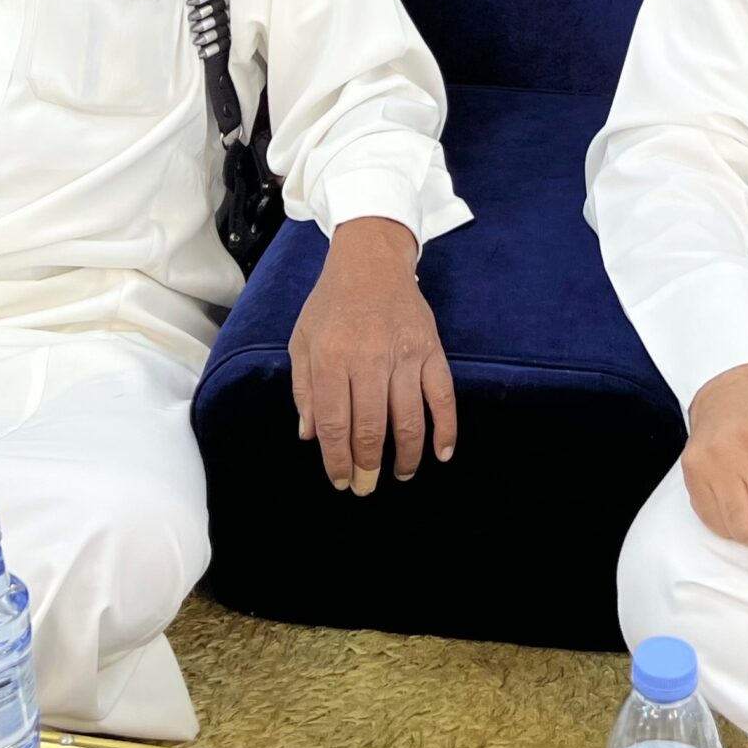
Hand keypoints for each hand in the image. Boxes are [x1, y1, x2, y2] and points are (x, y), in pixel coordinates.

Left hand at [288, 217, 456, 495]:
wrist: (372, 260)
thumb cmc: (331, 303)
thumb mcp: (302, 340)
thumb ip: (303, 388)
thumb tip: (310, 436)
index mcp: (331, 357)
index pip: (333, 422)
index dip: (337, 459)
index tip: (341, 481)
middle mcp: (369, 358)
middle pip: (371, 427)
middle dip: (368, 466)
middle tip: (367, 487)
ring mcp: (406, 354)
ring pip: (408, 419)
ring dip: (406, 456)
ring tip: (400, 474)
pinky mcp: (433, 350)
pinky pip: (443, 396)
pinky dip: (446, 429)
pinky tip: (441, 453)